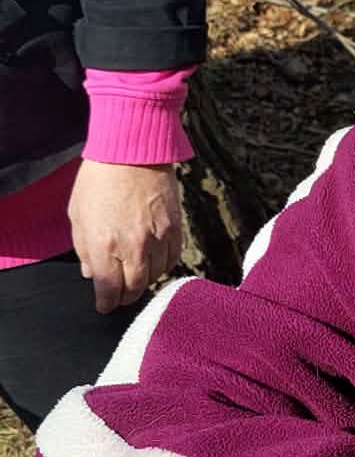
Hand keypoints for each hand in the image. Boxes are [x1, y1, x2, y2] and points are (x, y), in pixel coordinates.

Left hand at [68, 160, 182, 313]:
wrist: (132, 150)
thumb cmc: (99, 178)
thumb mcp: (78, 213)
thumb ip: (84, 247)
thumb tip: (91, 272)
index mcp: (104, 245)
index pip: (108, 289)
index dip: (106, 302)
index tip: (104, 306)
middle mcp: (132, 247)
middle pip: (134, 288)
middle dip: (125, 297)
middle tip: (120, 296)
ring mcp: (157, 238)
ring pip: (156, 275)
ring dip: (144, 281)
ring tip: (136, 276)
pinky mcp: (175, 228)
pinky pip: (172, 259)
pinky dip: (163, 265)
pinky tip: (155, 261)